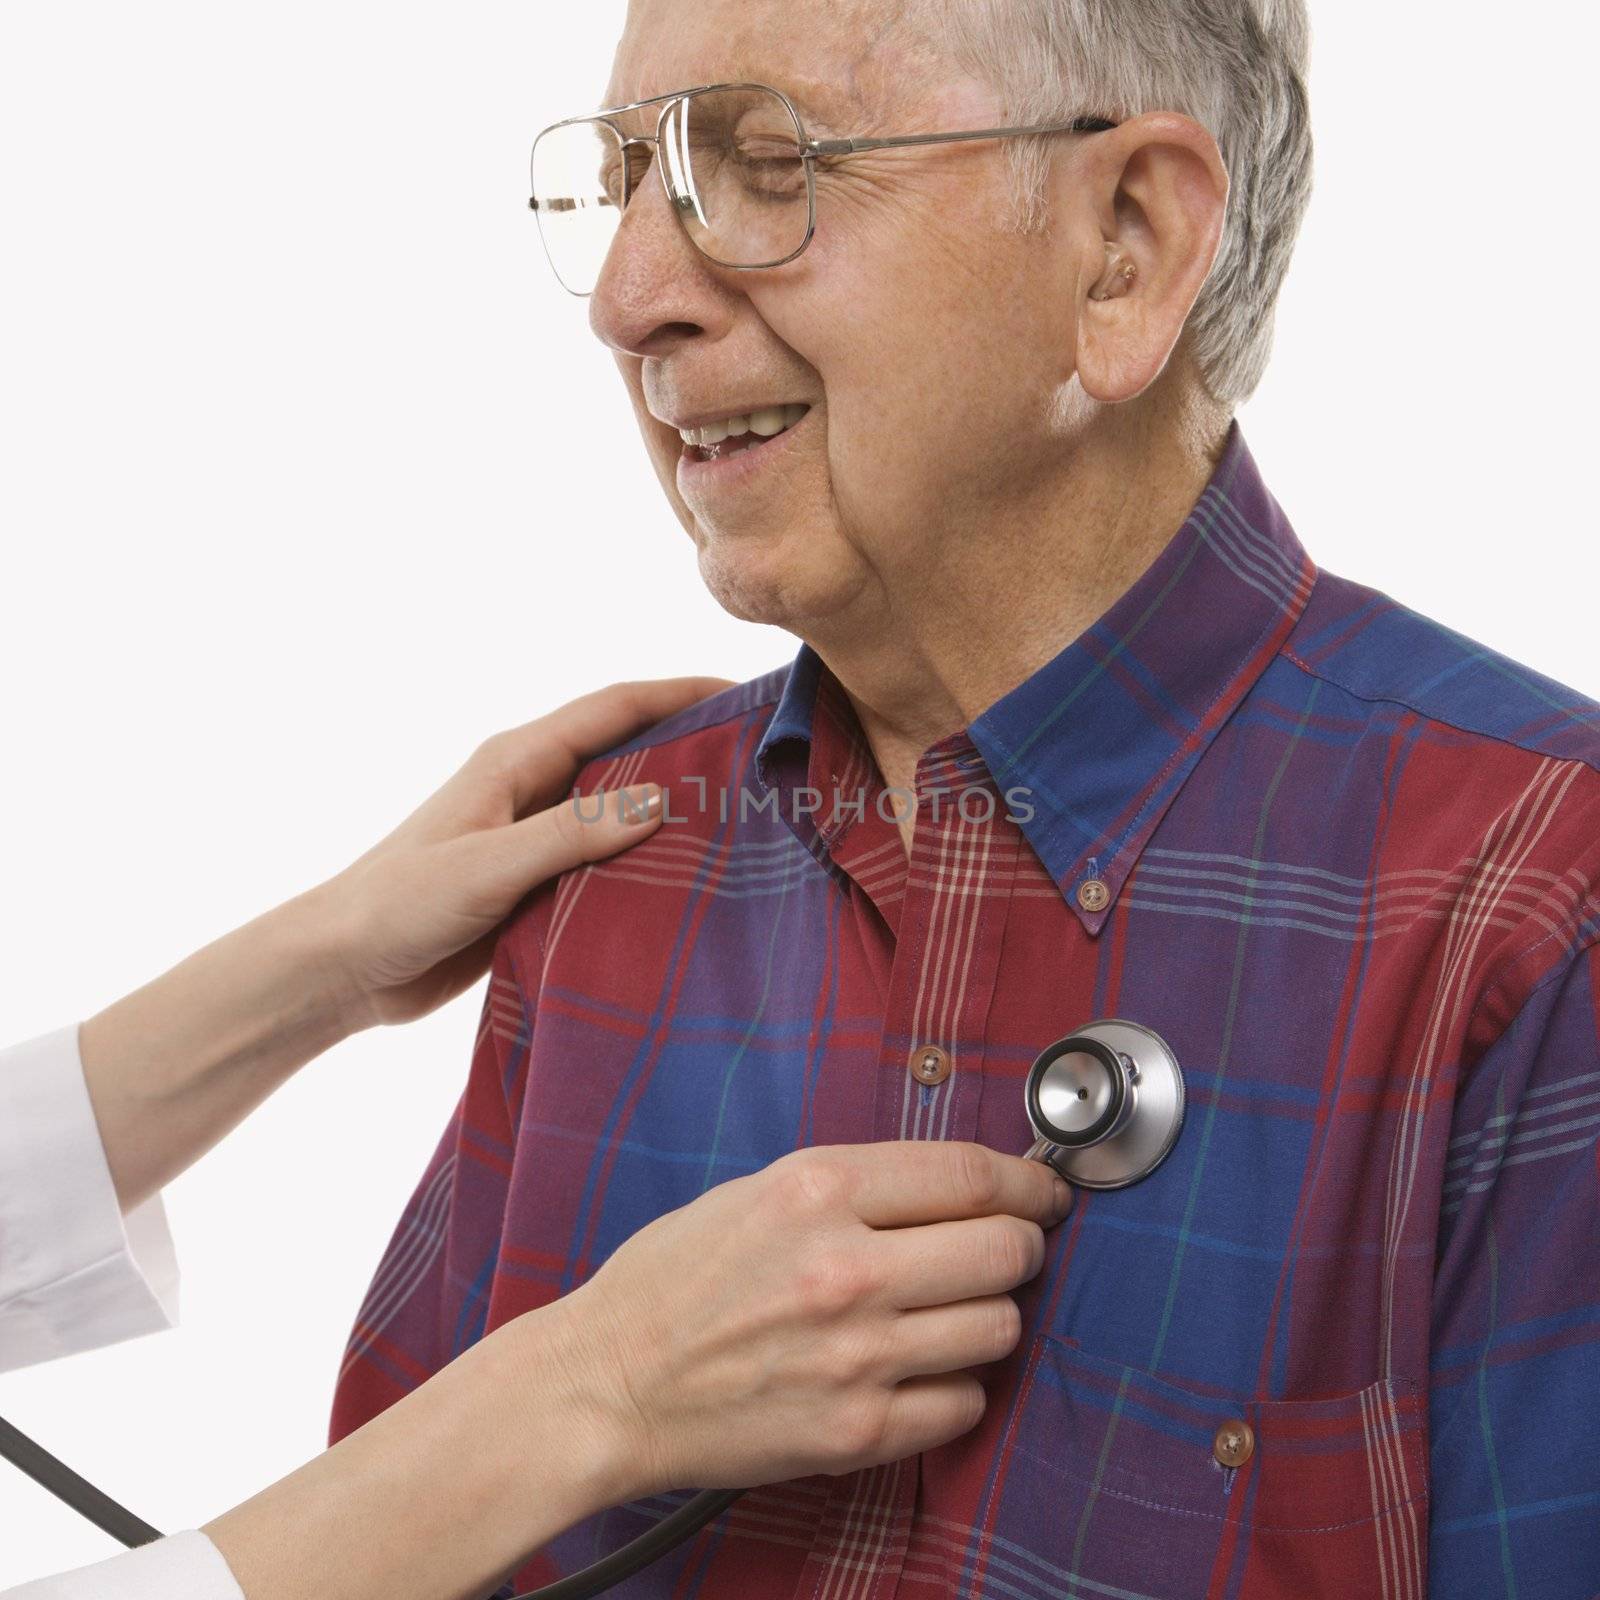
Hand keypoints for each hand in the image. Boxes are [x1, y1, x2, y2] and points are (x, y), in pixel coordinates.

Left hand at [311, 676, 731, 1030]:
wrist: (343, 970)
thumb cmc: (400, 905)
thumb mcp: (489, 865)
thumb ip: (572, 832)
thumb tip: (660, 800)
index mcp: (517, 761)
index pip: (615, 708)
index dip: (681, 694)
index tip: (748, 696)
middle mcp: (532, 788)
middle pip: (627, 751)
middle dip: (692, 746)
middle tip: (764, 761)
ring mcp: (537, 837)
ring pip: (621, 810)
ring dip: (674, 811)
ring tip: (747, 822)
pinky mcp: (538, 885)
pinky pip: (606, 862)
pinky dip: (647, 864)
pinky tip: (690, 884)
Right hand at [544, 1141, 1074, 1502]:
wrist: (609, 1383)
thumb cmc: (676, 1278)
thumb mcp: (760, 1190)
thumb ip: (860, 1185)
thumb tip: (961, 1187)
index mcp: (817, 1190)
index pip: (969, 1175)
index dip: (1026, 1182)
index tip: (1042, 1190)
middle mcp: (847, 1268)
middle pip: (1003, 1250)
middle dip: (1019, 1245)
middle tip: (1005, 1249)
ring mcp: (857, 1355)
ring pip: (999, 1327)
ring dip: (990, 1314)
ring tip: (950, 1311)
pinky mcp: (857, 1430)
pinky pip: (965, 1402)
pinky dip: (955, 1383)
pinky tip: (919, 1368)